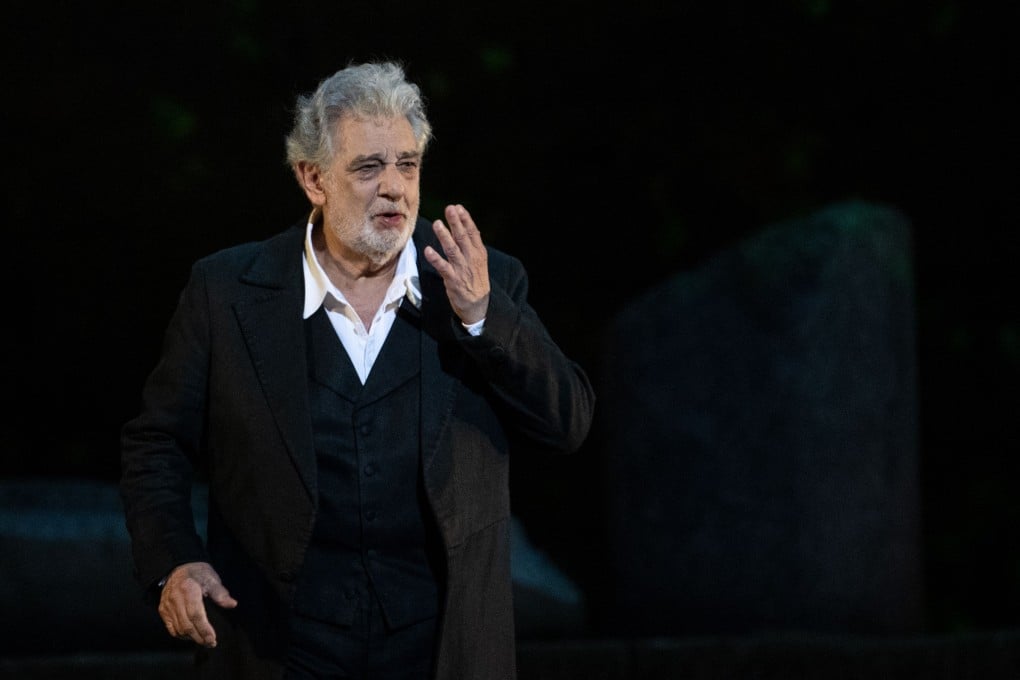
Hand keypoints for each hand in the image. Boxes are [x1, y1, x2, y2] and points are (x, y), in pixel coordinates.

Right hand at [158, 561, 237, 647]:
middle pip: (186, 625)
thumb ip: (221, 593)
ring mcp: (167, 606)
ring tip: (204, 640)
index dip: (204, 629)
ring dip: (191, 638)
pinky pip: (171, 628)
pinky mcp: (163, 610)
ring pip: (178, 629)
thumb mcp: (212, 579)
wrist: (179, 568)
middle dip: (200, 637)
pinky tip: (191, 636)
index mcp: (188, 590)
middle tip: (211, 643)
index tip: (213, 639)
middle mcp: (175, 599)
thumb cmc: (198, 573)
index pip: (196, 614)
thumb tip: (232, 604)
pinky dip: (181, 635)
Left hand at [423, 204, 489, 324]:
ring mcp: (462, 269)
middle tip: (449, 209)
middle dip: (456, 222)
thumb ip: (473, 245)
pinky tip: (428, 250)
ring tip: (437, 223)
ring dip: (444, 236)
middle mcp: (471, 259)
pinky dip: (435, 259)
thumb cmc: (476, 280)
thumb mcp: (479, 261)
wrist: (478, 305)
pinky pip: (443, 267)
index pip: (473, 233)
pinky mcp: (453, 280)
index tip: (458, 207)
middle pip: (463, 238)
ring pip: (452, 250)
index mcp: (479, 253)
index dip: (466, 220)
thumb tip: (468, 226)